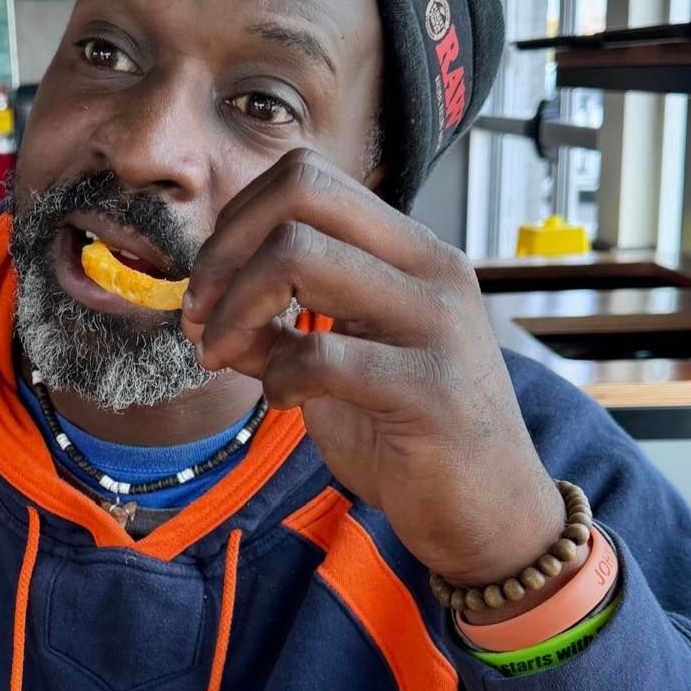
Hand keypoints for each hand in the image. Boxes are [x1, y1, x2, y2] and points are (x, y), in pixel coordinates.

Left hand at [181, 149, 565, 593]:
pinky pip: (321, 353)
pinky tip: (280, 403)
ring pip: (300, 256)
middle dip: (225, 251)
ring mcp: (435, 322)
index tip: (208, 287)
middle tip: (200, 315)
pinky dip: (276, 377)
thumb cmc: (411, 434)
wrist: (490, 513)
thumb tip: (200, 308)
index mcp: (409, 251)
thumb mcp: (337, 367)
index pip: (307, 176)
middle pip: (301, 193)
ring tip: (224, 357)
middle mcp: (430, 267)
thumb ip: (278, 329)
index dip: (236, 220)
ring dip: (235, 311)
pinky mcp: (429, 387)